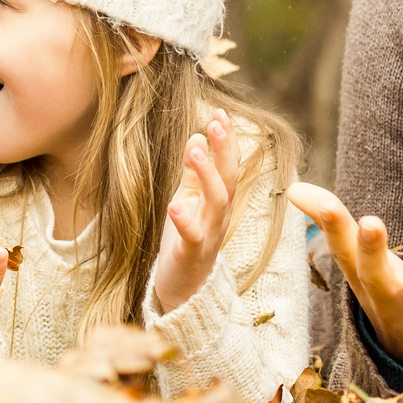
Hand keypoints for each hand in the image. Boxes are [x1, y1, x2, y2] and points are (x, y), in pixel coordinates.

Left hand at [152, 109, 240, 311]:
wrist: (183, 289)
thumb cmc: (185, 240)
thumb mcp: (188, 199)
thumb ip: (193, 173)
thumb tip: (196, 136)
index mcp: (218, 201)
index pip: (228, 165)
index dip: (227, 140)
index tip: (221, 112)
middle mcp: (219, 215)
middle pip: (228, 179)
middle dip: (224, 150)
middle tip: (216, 122)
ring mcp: (209, 235)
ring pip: (217, 203)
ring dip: (207, 175)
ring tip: (194, 151)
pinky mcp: (193, 254)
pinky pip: (193, 235)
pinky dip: (184, 219)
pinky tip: (174, 204)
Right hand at [289, 182, 402, 372]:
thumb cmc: (384, 291)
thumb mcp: (356, 261)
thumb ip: (330, 220)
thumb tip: (292, 186)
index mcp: (362, 277)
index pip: (343, 249)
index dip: (333, 227)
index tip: (326, 205)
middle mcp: (384, 296)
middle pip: (374, 273)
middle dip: (372, 250)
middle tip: (370, 222)